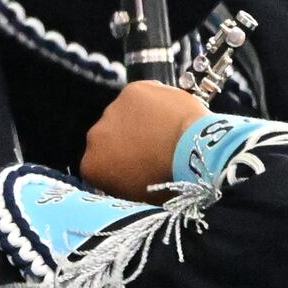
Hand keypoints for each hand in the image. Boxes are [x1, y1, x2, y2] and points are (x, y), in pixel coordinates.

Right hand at [78, 77, 209, 201]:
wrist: (196, 153)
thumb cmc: (174, 180)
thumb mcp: (142, 196)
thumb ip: (124, 184)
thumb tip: (130, 177)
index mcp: (91, 166)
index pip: (100, 166)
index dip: (119, 167)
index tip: (138, 170)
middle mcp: (94, 136)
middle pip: (109, 138)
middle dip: (126, 142)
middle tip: (154, 150)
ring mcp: (111, 110)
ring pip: (124, 115)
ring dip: (140, 122)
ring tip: (167, 132)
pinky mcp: (133, 91)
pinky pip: (142, 97)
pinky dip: (154, 103)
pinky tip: (171, 114)